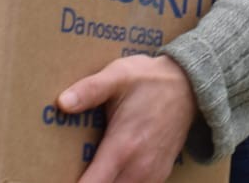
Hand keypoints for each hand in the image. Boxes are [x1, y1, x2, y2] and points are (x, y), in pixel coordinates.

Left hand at [59, 54, 197, 182]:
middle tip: (67, 172)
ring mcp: (151, 175)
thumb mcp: (119, 75)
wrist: (191, 86)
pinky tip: (109, 172)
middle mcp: (138, 168)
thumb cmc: (151, 80)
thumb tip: (62, 102)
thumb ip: (90, 89)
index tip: (57, 178)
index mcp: (123, 148)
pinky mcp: (159, 176)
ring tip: (90, 170)